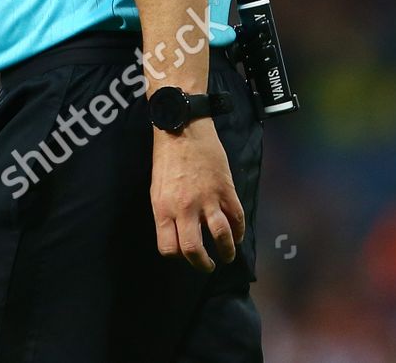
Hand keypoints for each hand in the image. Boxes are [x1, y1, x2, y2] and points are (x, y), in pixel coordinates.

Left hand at [150, 120, 244, 272]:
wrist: (181, 128)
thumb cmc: (166, 157)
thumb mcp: (157, 188)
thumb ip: (167, 213)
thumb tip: (177, 234)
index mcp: (162, 208)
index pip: (168, 247)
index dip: (177, 255)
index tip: (184, 255)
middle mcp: (184, 207)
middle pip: (193, 250)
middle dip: (202, 264)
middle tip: (208, 266)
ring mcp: (207, 199)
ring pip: (220, 238)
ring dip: (226, 252)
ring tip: (228, 255)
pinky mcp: (226, 190)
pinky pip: (237, 219)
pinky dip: (239, 231)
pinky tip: (236, 235)